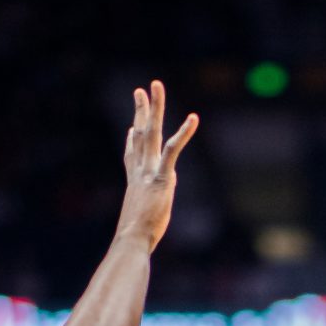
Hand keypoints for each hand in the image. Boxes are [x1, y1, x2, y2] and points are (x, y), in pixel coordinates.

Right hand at [117, 80, 198, 249]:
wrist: (132, 240)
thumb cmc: (134, 239)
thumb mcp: (137, 222)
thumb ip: (140, 214)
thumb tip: (137, 219)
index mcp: (135, 182)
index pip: (131, 156)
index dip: (131, 140)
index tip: (131, 126)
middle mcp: (140, 171)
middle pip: (139, 134)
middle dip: (140, 111)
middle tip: (140, 90)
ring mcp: (149, 171)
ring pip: (151, 132)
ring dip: (154, 107)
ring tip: (155, 85)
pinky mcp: (162, 177)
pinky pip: (173, 150)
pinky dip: (184, 133)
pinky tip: (193, 118)